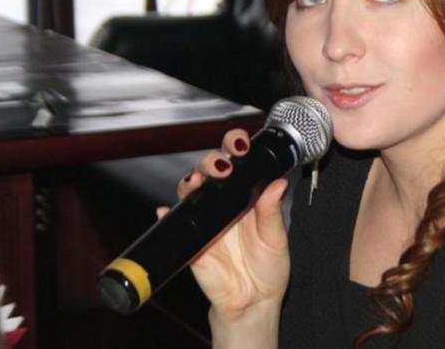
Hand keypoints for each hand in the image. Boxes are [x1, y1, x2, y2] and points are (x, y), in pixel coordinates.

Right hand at [158, 129, 290, 335]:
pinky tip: (165, 210)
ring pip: (190, 192)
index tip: (240, 143)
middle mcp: (223, 203)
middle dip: (211, 162)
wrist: (254, 302)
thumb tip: (278, 184)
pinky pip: (174, 225)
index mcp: (246, 196)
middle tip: (222, 168)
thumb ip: (272, 212)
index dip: (234, 147)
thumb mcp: (275, 238)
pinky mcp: (192, 242)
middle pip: (209, 171)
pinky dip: (166, 216)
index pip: (238, 163)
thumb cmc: (267, 268)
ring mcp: (205, 221)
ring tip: (197, 183)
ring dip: (190, 183)